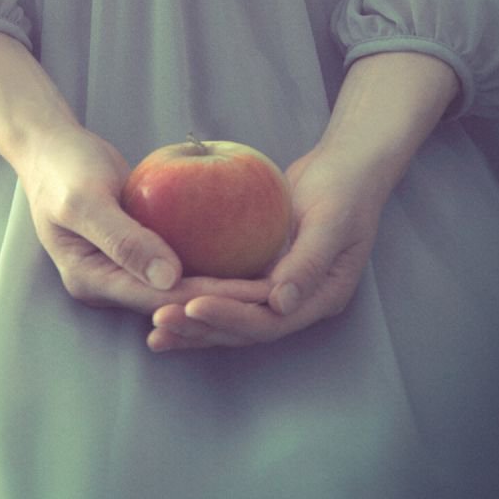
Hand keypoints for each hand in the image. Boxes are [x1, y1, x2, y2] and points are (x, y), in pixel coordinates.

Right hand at [17, 122, 270, 313]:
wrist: (50, 145)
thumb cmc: (63, 168)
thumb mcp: (86, 199)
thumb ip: (123, 239)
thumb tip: (167, 279)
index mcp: (92, 280)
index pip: (159, 298)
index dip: (207, 298)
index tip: (251, 294)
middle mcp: (109, 282)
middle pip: (174, 298)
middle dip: (223, 300)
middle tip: (275, 292)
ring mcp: (123, 267)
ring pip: (179, 283)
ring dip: (221, 283)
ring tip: (269, 280)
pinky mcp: (138, 247)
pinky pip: (177, 258)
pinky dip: (207, 256)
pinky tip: (244, 249)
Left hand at [147, 52, 457, 350]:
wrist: (344, 169)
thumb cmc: (344, 190)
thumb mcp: (332, 221)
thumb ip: (309, 263)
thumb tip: (280, 304)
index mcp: (320, 298)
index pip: (269, 321)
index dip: (230, 317)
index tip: (191, 307)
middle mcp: (298, 303)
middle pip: (244, 328)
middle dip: (201, 328)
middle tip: (158, 322)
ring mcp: (278, 291)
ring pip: (231, 316)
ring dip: (194, 324)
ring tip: (154, 329)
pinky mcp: (260, 273)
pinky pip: (226, 291)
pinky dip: (198, 297)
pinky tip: (165, 299)